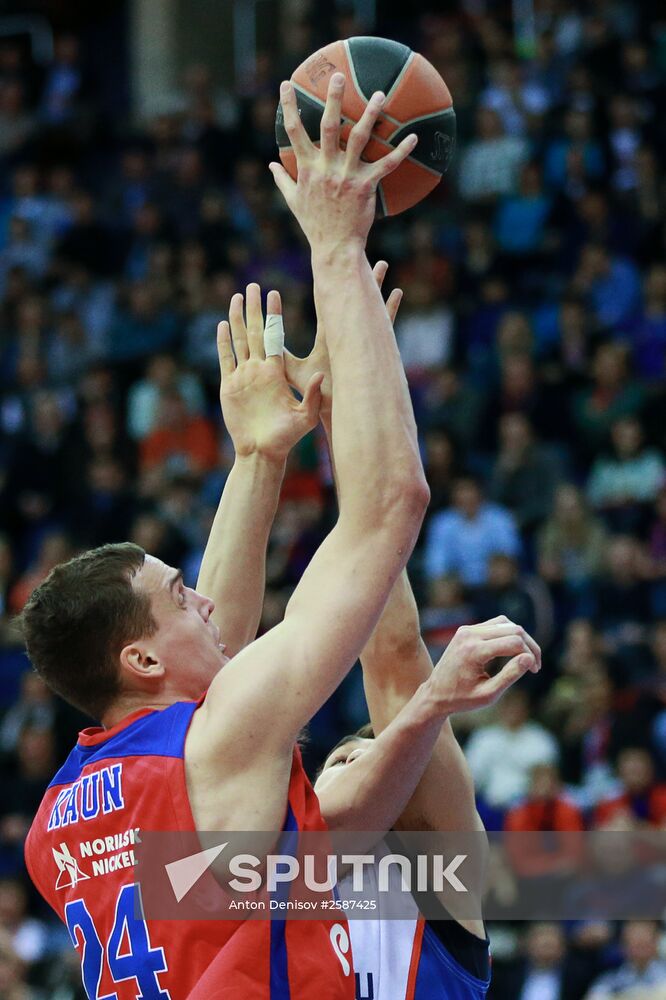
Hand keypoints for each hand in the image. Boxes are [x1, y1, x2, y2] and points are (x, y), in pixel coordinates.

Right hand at [217, 283, 323, 462]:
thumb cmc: (287, 438)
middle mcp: (259, 370)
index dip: (273, 315)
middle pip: (255, 332)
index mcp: (277, 372)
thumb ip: (312, 396)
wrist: (262, 452)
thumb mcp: (305, 417)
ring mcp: (243, 377)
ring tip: (235, 297)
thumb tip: (321, 376)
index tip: (274, 293)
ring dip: (236, 319)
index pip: (274, 336)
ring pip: (238, 341)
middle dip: (253, 309)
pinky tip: (222, 326)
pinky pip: (225, 359)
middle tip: (253, 286)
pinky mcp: (229, 386)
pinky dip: (223, 343)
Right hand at [270, 73, 416, 251]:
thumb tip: (270, 166)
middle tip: (338, 76)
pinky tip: (413, 137)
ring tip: (378, 94)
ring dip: (370, 114)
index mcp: (307, 168)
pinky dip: (401, 151)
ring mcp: (346, 176)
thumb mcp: (293, 202)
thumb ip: (282, 180)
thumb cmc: (314, 224)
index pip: (294, 131)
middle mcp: (326, 168)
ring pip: (360, 138)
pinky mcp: (365, 186)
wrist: (334, 247)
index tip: (286, 84)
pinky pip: (386, 165)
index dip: (289, 106)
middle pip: (329, 125)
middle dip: (333, 98)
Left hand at [284, 260, 403, 417]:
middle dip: (352, 278)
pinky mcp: (371, 351)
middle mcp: (346, 334)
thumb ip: (280, 353)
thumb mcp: (293, 372)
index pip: (325, 306)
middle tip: (355, 252)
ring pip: (368, 307)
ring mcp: (360, 341)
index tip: (323, 266)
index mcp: (328, 337)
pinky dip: (390, 310)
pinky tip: (398, 293)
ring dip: (374, 286)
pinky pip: (383, 328)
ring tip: (380, 263)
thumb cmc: (314, 394)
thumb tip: (262, 337)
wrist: (336, 413)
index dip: (324, 287)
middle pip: (350, 299)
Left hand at [428, 615, 540, 714]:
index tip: (535, 671)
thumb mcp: (489, 694)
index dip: (530, 654)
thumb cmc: (462, 699)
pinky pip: (494, 624)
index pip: (514, 642)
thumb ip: (510, 675)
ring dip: (520, 638)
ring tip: (526, 658)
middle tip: (535, 665)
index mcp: (474, 651)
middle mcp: (469, 635)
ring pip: (505, 623)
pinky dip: (508, 634)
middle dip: (529, 646)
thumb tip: (529, 658)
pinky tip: (513, 650)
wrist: (435, 694)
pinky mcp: (466, 630)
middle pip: (513, 629)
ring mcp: (466, 630)